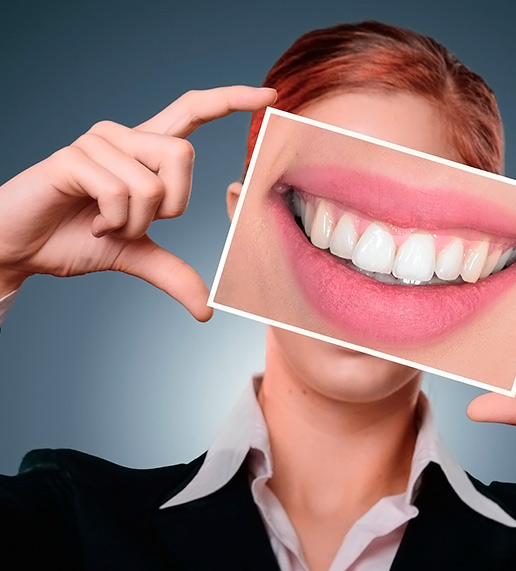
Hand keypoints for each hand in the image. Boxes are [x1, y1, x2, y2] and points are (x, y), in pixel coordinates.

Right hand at [0, 86, 276, 319]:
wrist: (21, 251)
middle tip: (134, 223)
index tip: (270, 96)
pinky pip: (121, 191)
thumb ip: (173, 272)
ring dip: (135, 222)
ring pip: (153, 183)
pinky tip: (91, 222)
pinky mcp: (74, 157)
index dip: (231, 100)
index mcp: (144, 150)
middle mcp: (124, 136)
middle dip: (170, 205)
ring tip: (105, 224)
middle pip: (183, 156)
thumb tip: (207, 308)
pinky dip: (114, 221)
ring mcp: (98, 143)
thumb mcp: (136, 256)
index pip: (193, 110)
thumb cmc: (75, 239)